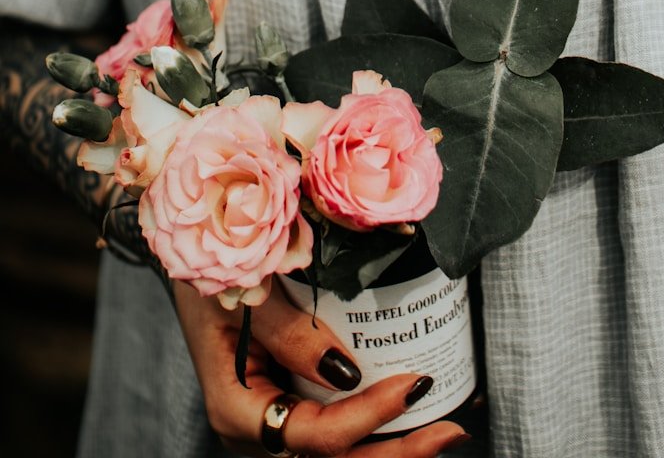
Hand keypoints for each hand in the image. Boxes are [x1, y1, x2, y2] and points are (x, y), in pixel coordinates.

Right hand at [174, 277, 470, 455]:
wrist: (194, 246)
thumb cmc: (212, 261)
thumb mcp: (246, 289)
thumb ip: (289, 331)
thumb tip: (345, 371)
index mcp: (237, 407)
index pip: (312, 435)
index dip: (367, 417)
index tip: (413, 384)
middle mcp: (257, 426)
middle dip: (395, 453)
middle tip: (450, 431)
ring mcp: (274, 418)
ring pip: (336, 455)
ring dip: (390, 448)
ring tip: (443, 430)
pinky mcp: (290, 400)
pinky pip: (334, 429)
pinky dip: (376, 426)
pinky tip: (413, 412)